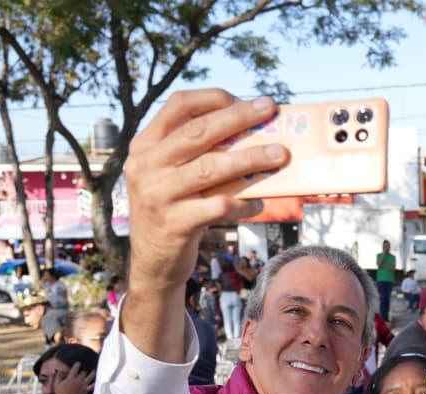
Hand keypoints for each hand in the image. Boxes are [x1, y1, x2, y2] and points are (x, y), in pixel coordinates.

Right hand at [52, 363, 94, 393]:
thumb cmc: (60, 393)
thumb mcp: (56, 384)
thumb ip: (58, 376)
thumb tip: (58, 370)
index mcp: (71, 378)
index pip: (75, 369)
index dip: (77, 365)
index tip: (79, 363)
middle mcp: (78, 381)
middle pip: (83, 373)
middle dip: (83, 371)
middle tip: (83, 371)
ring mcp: (83, 385)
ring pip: (90, 377)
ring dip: (92, 373)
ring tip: (94, 371)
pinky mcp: (86, 390)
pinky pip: (92, 386)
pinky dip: (95, 383)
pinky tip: (97, 381)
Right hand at [124, 89, 285, 295]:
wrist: (153, 262)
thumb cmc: (174, 209)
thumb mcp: (171, 175)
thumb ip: (197, 153)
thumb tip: (252, 132)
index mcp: (145, 145)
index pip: (178, 106)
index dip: (214, 99)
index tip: (247, 100)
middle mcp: (147, 165)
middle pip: (198, 132)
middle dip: (239, 118)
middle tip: (270, 110)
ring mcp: (158, 194)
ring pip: (211, 168)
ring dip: (251, 158)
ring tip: (281, 154)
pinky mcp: (175, 223)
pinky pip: (219, 206)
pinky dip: (244, 203)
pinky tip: (259, 204)